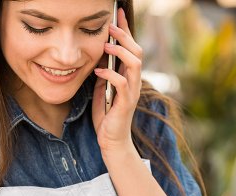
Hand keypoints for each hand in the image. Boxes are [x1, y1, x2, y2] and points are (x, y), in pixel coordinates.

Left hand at [92, 7, 142, 155]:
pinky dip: (109, 74)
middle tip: (110, 27)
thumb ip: (104, 73)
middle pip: (137, 52)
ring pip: (134, 63)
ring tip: (106, 46)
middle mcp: (134, 82)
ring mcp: (131, 92)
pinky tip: (98, 72)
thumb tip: (97, 55)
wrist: (111, 140)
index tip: (117, 14)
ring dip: (120, 52)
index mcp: (129, 77)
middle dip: (124, 36)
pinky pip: (121, 83)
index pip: (131, 48)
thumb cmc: (107, 116)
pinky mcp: (126, 103)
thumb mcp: (102, 89)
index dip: (126, 30)